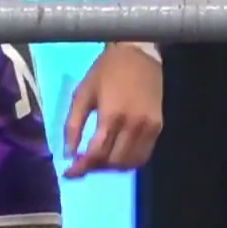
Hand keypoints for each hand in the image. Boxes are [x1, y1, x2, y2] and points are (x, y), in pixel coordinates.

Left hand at [62, 43, 162, 177]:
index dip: (81, 167)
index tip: (68, 173)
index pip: (96, 153)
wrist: (139, 53)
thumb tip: (68, 153)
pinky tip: (115, 154)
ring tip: (97, 160)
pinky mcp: (158, 127)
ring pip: (130, 163)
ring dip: (111, 168)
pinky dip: (128, 162)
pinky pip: (143, 155)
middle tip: (81, 164)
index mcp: (112, 115)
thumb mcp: (83, 93)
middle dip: (94, 168)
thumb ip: (73, 124)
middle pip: (113, 162)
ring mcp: (149, 128)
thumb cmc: (106, 71)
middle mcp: (134, 125)